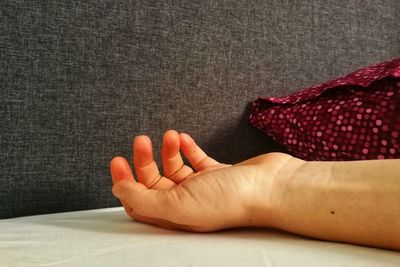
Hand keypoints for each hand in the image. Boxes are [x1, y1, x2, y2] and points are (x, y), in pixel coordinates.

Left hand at [110, 130, 296, 231]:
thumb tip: (118, 189)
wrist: (272, 187)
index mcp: (175, 216)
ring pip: (175, 169)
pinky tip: (184, 138)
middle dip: (145, 160)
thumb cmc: (230, 200)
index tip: (118, 160)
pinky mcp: (219, 173)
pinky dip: (188, 149)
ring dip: (168, 151)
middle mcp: (187, 203)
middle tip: (141, 140)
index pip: (139, 201)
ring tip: (170, 135)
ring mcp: (204, 188)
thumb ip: (145, 200)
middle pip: (155, 182)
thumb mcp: (179, 205)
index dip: (125, 182)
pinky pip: (197, 160)